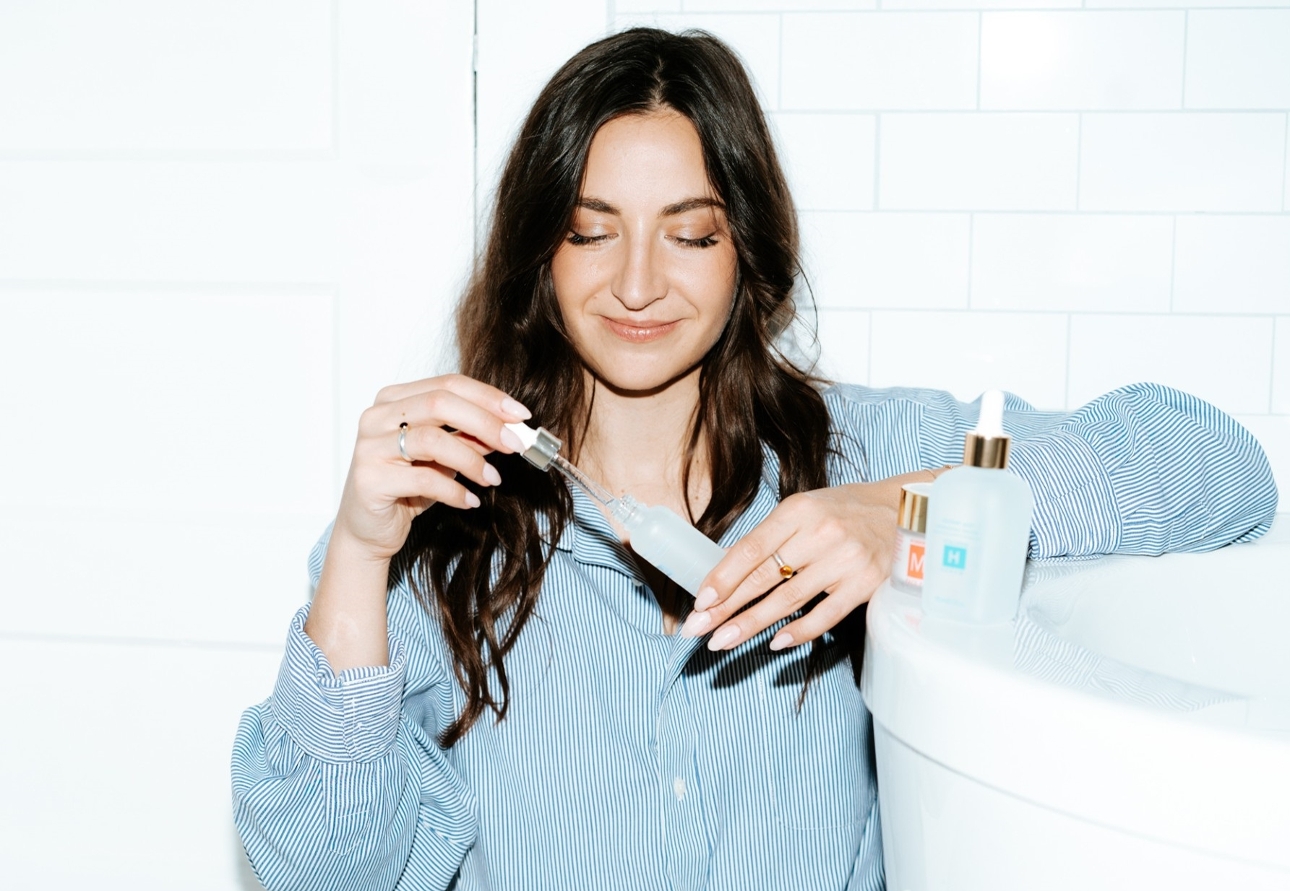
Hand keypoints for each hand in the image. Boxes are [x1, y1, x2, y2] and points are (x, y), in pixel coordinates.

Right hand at [331, 374, 531, 561]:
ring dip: (472, 460)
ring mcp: (370, 446)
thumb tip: (508, 428)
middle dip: (486, 423)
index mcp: (395, 399)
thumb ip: (468, 437)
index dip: (488, 397)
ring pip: (433, 440)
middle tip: (515, 444)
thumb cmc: (407, 487)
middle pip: (441, 403)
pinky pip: (423, 479)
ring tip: (492, 479)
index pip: (448, 384)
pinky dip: (455, 490)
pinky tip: (469, 500)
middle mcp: (377, 416)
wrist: (369, 530)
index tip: (521, 415)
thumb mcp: (444, 457)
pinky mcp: (370, 478)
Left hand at [679, 472, 934, 651]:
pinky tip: (774, 643)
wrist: (906, 510)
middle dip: (726, 607)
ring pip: (788, 600)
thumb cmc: (846, 511)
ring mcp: (845, 561)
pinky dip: (799, 632)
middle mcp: (821, 534)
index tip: (700, 601)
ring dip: (751, 624)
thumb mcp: (805, 509)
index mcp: (799, 511)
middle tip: (698, 629)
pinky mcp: (866, 585)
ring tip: (722, 641)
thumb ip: (772, 536)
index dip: (723, 577)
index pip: (751, 549)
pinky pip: (826, 615)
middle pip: (764, 577)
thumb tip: (727, 573)